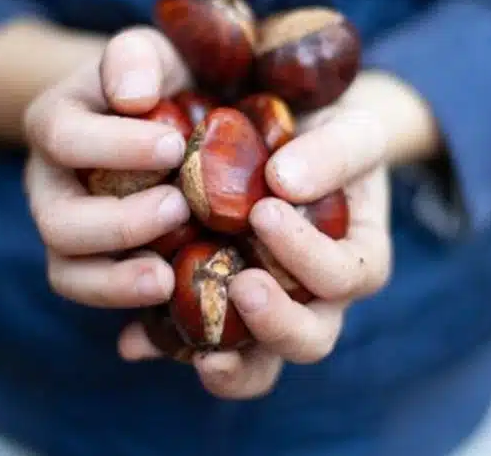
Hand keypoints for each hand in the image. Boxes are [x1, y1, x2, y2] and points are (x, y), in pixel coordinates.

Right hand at [23, 27, 193, 307]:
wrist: (166, 117)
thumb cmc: (158, 80)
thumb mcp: (150, 51)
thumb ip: (135, 57)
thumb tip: (133, 98)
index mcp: (54, 124)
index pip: (64, 138)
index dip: (115, 147)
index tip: (174, 146)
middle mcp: (49, 184)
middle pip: (58, 221)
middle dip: (118, 223)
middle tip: (180, 207)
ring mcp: (68, 232)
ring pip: (68, 272)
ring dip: (116, 280)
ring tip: (167, 275)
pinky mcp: (96, 268)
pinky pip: (98, 299)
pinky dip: (129, 305)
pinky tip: (171, 293)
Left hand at [119, 71, 440, 399]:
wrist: (295, 129)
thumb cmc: (332, 130)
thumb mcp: (351, 127)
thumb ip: (333, 150)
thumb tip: (284, 183)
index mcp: (357, 260)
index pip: (345, 275)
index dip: (307, 255)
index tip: (264, 210)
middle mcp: (316, 298)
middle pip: (310, 339)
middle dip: (277, 323)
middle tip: (243, 285)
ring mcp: (266, 309)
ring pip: (257, 363)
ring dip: (229, 360)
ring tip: (198, 349)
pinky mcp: (217, 307)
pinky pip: (195, 343)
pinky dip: (166, 345)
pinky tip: (134, 340)